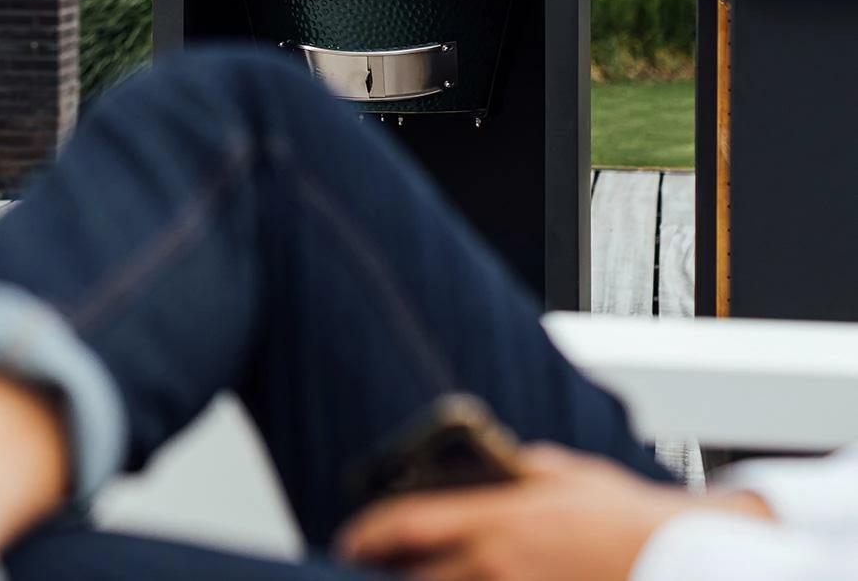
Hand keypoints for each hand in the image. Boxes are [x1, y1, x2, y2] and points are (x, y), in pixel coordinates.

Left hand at [333, 444, 770, 580]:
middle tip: (370, 574)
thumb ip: (519, 471)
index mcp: (496, 519)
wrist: (686, 562)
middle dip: (390, 578)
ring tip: (419, 577)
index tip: (350, 542)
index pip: (404, 525)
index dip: (367, 536)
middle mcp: (497, 566)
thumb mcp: (565, 474)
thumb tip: (493, 466)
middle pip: (415, 580)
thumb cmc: (629, 519)